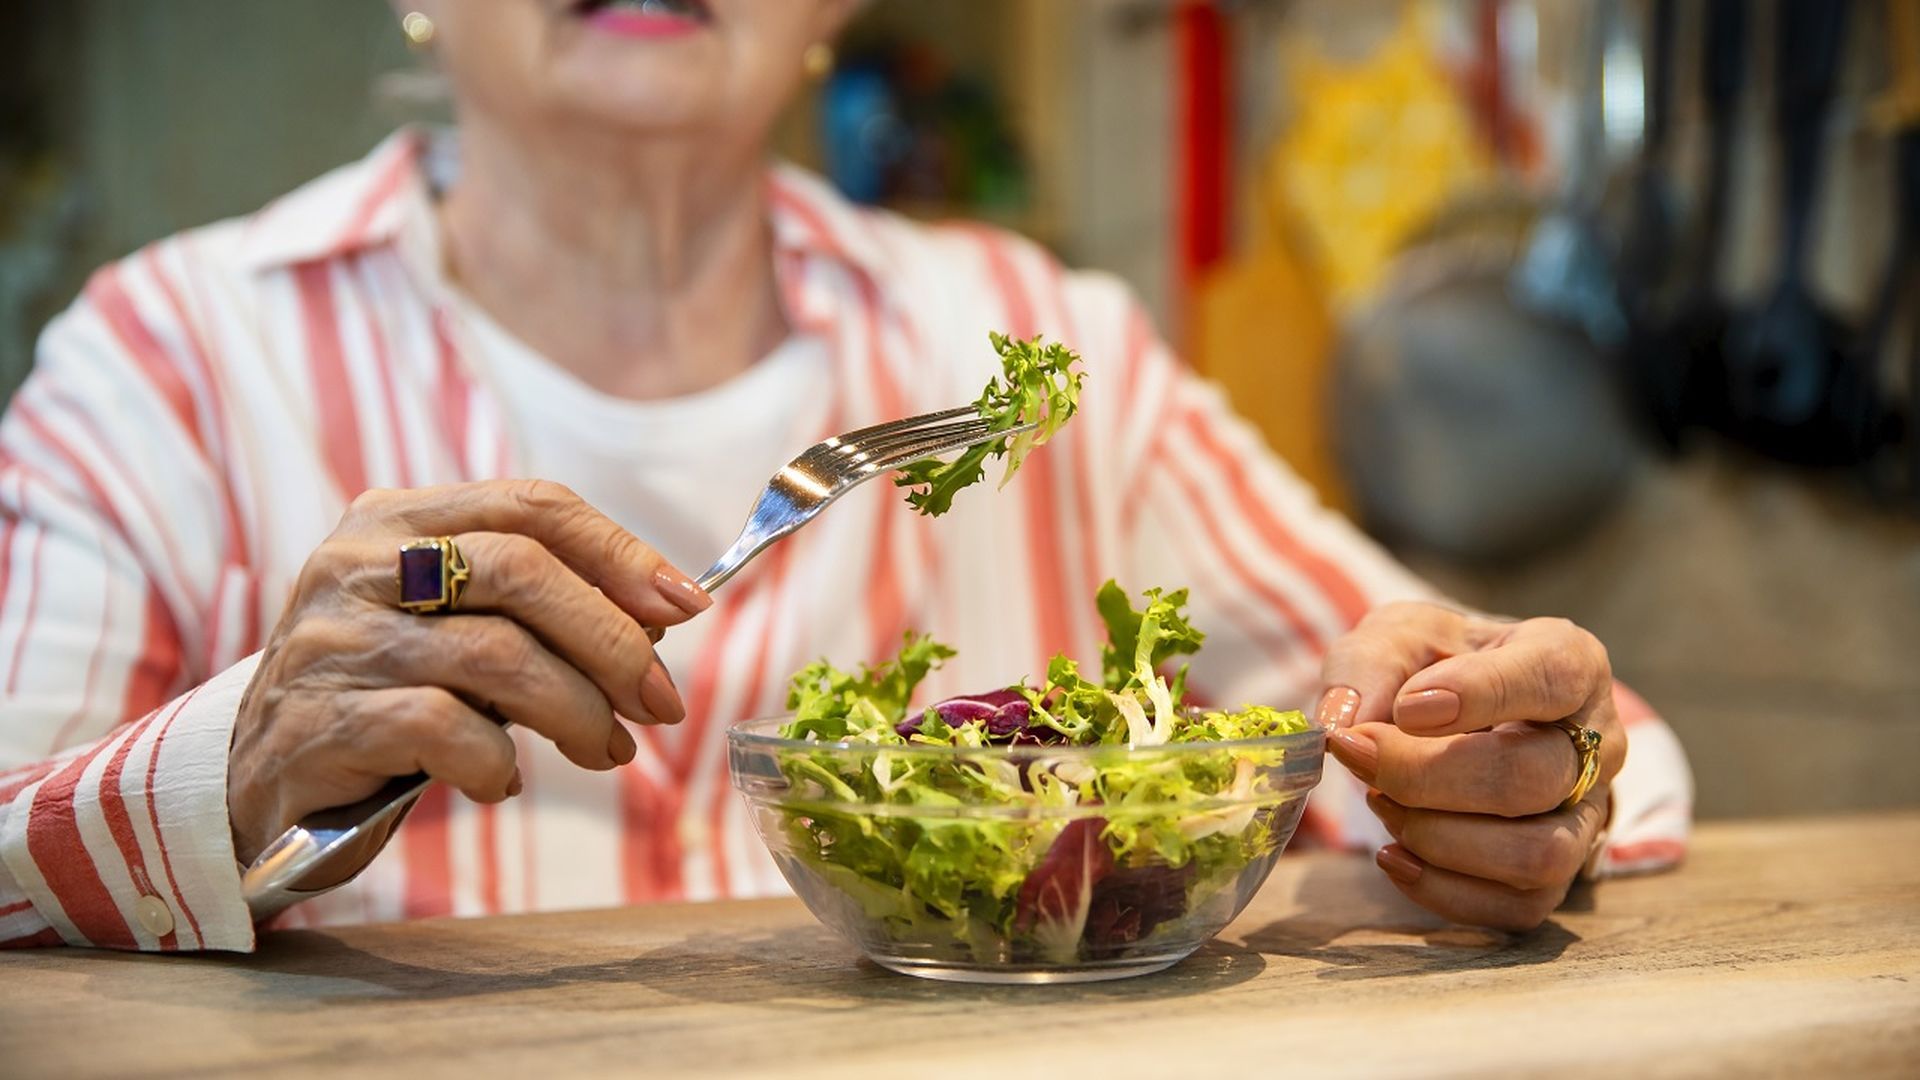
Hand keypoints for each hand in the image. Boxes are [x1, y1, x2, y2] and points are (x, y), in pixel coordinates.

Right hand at [229, 480, 711, 867]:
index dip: (621, 552)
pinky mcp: (320, 720)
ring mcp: (335, 639)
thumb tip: (660, 615)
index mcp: (397, 519)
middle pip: (522, 571)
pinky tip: (501, 782)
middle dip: (612, 640)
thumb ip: (536, 610)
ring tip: (605, 752)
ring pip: (495, 654)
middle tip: (659, 703)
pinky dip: (495, 760)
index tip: (687, 606)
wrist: (253, 785)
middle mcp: (358, 563)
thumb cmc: (382, 696)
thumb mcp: (454, 631)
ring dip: (575, 710)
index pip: (533, 506)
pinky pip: (442, 727)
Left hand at [1316, 602, 1625, 930]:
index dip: (1479, 694)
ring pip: (1537, 853)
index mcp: (1570, 661)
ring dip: (1439, 838)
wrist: (1450, 711)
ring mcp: (1586, 813)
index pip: (1552, 676)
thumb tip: (1342, 721)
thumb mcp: (1397, 639)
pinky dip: (1443, 890)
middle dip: (1426, 776)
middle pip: (1532, 777)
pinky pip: (1518, 905)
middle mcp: (1597, 741)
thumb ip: (1368, 666)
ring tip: (1380, 800)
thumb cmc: (1433, 667)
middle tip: (1358, 754)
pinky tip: (1393, 856)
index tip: (1406, 708)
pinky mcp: (1560, 872)